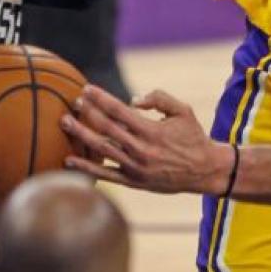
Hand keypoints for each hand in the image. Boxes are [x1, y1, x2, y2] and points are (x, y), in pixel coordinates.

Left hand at [60, 85, 232, 194]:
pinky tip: (69, 160)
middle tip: (73, 102)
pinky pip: (106, 175)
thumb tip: (132, 99)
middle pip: (106, 128)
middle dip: (88, 113)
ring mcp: (136, 167)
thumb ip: (159, 98)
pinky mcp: (134, 182)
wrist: (205, 170)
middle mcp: (141, 149)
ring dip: (82, 135)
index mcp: (152, 130)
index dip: (101, 98)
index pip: (119, 110)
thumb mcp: (183, 110)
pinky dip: (86, 168)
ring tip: (65, 122)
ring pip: (102, 149)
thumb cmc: (193, 136)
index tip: (86, 89)